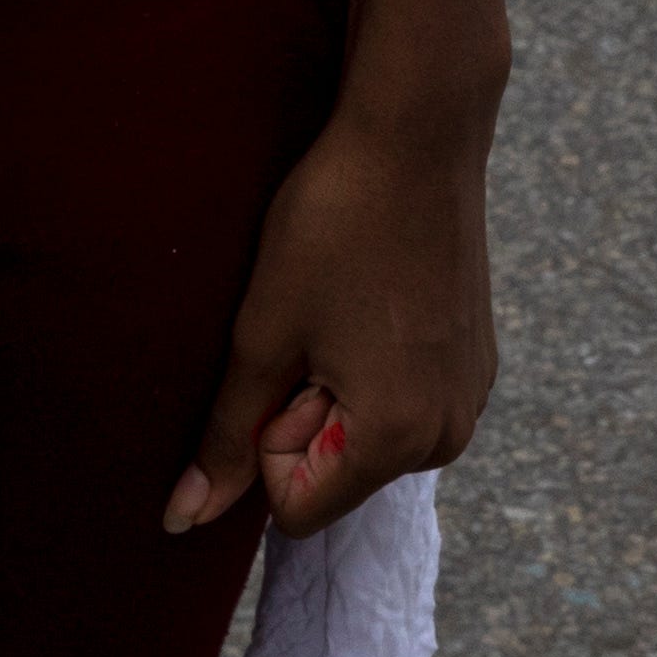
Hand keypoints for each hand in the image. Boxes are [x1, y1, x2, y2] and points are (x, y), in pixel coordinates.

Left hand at [166, 98, 494, 541]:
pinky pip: (402, 402)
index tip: (286, 358)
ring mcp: (471, 399)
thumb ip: (226, 438)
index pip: (296, 508)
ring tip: (345, 306)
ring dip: (337, 387)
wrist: (416, 135)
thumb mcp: (263, 333)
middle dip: (304, 413)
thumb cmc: (332, 225)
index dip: (267, 438)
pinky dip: (374, 365)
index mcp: (397, 441)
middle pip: (334, 475)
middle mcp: (449, 436)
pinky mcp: (477, 364)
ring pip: (365, 437)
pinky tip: (374, 295)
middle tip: (317, 322)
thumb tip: (179, 521)